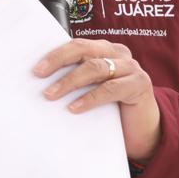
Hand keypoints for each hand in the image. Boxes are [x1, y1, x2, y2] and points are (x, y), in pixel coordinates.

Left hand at [34, 38, 161, 161]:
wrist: (142, 132)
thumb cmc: (113, 109)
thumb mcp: (92, 91)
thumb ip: (77, 82)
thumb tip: (42, 84)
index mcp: (105, 50)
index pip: (77, 45)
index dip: (56, 54)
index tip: (36, 69)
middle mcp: (118, 54)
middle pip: (84, 50)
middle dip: (59, 60)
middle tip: (40, 75)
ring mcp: (131, 67)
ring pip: (96, 68)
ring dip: (70, 81)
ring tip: (51, 94)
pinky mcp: (140, 84)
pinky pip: (110, 89)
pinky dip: (90, 98)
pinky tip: (74, 108)